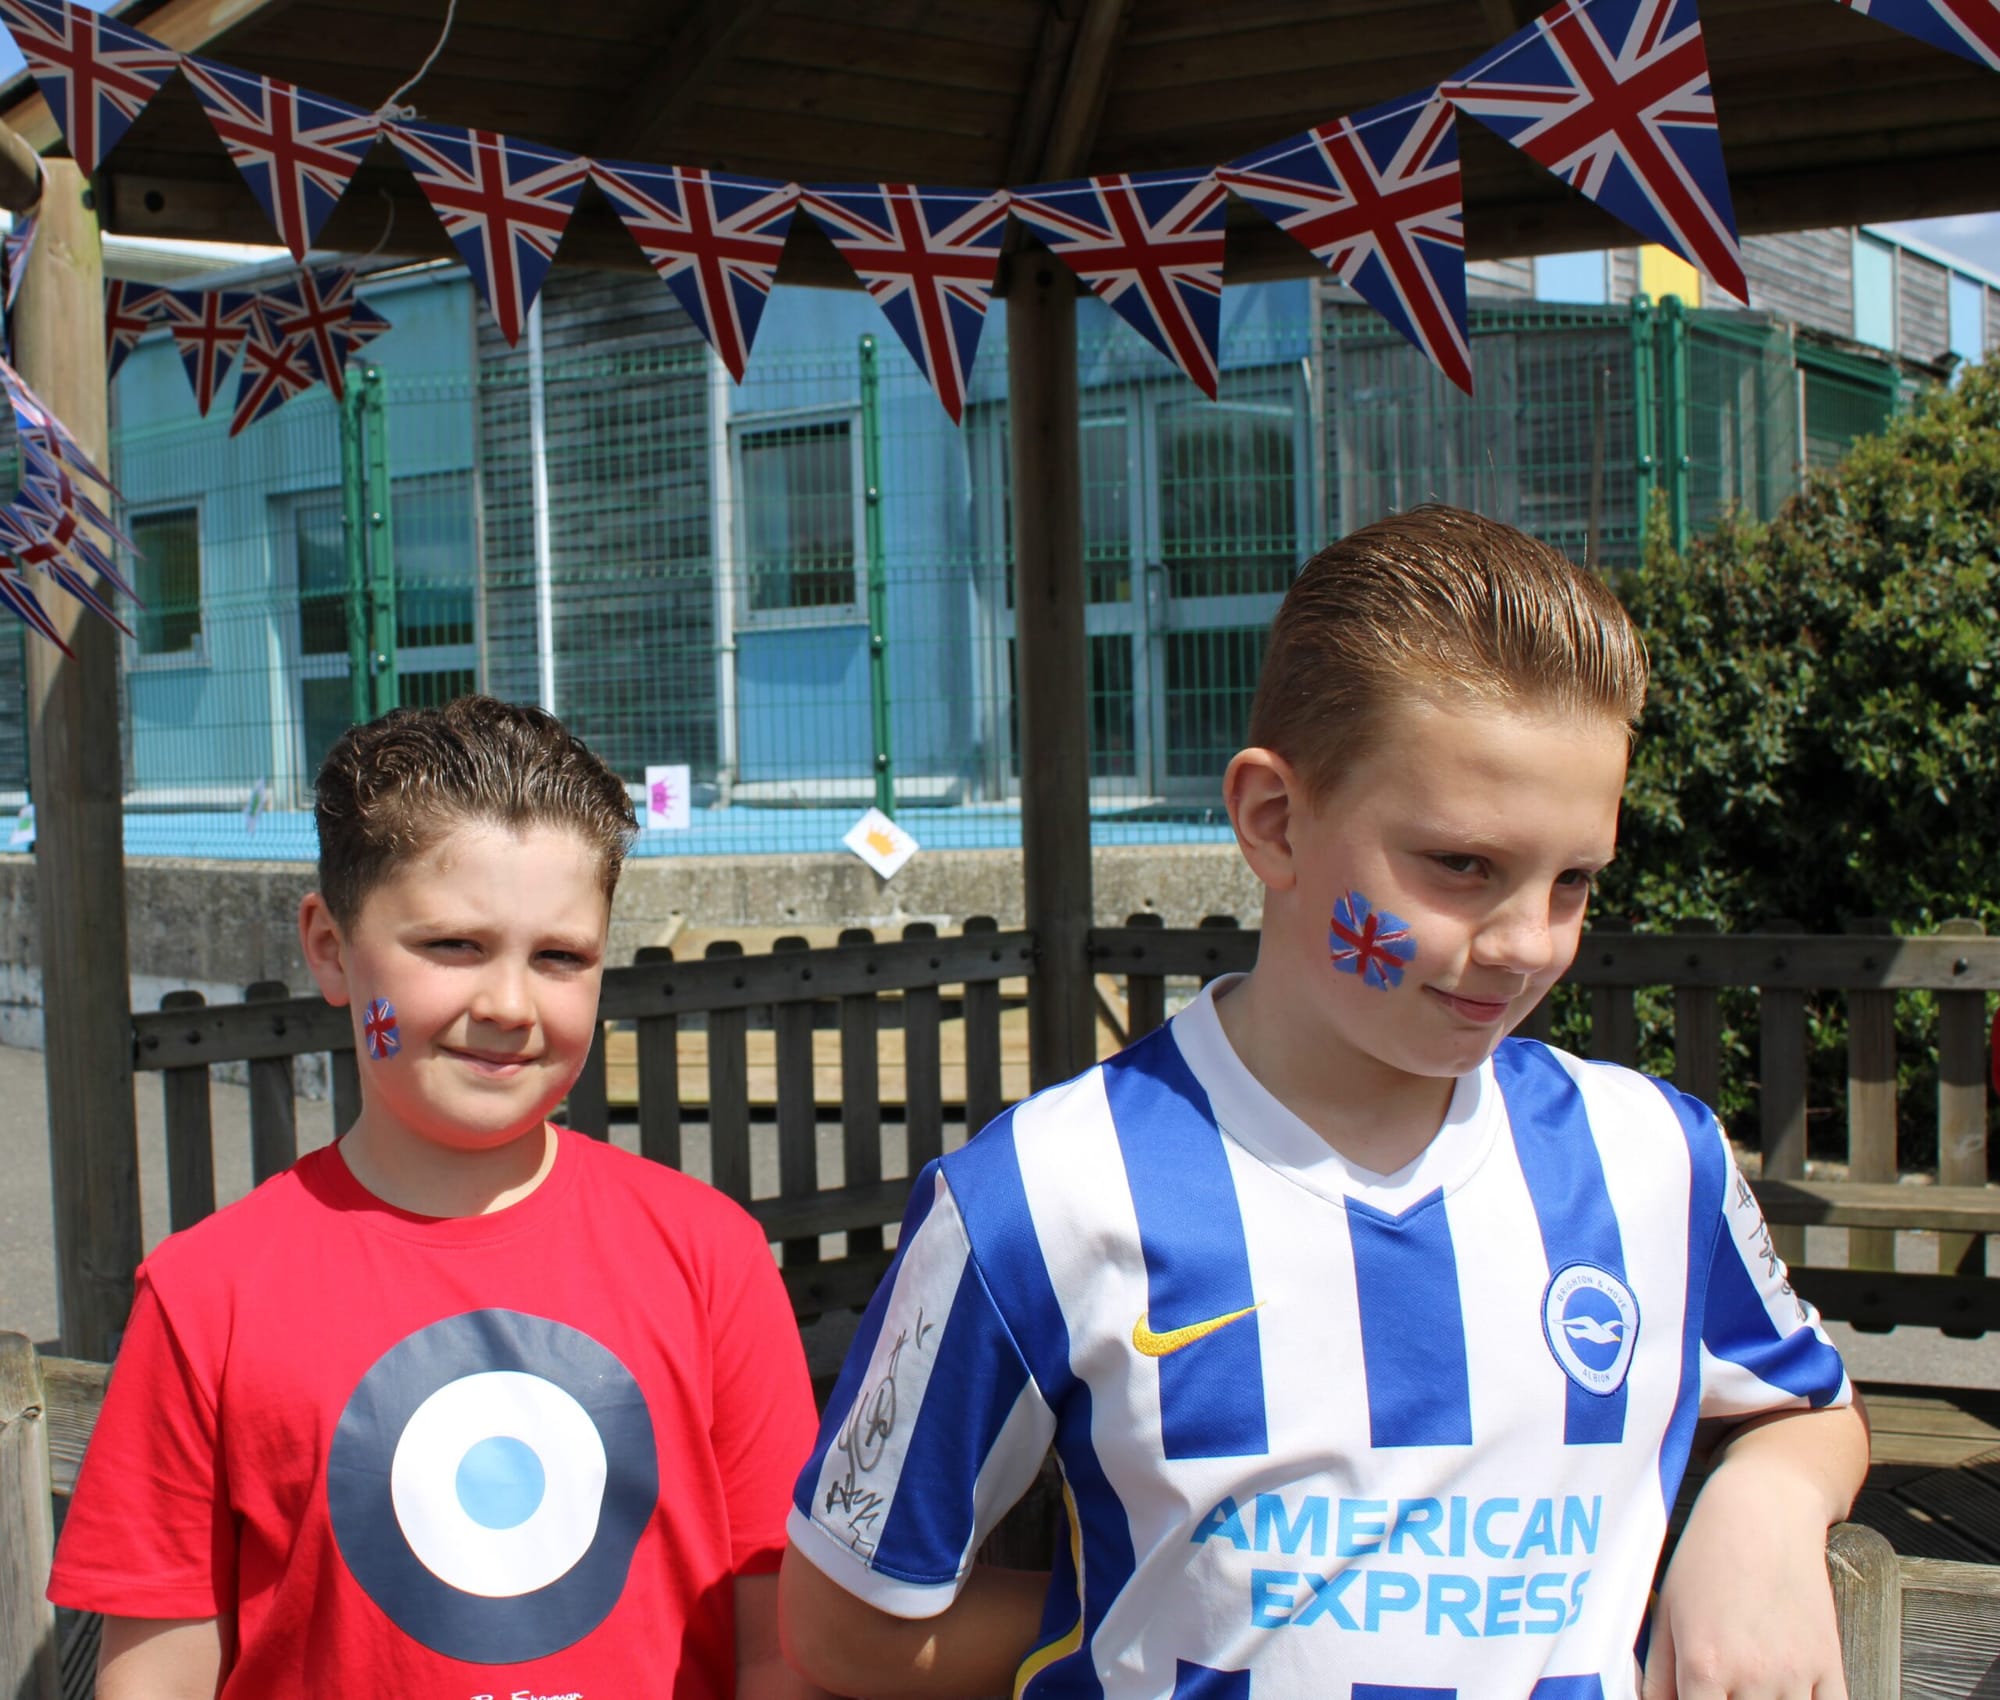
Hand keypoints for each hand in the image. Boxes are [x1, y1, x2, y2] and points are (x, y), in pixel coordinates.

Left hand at [1642, 1463, 1846, 1698]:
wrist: (1764, 1513)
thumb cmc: (1707, 1558)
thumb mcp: (1665, 1613)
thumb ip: (1657, 1675)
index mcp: (1703, 1664)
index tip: (1695, 1698)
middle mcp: (1751, 1676)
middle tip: (1721, 1690)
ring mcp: (1795, 1674)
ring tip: (1748, 1688)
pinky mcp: (1830, 1666)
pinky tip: (1787, 1695)